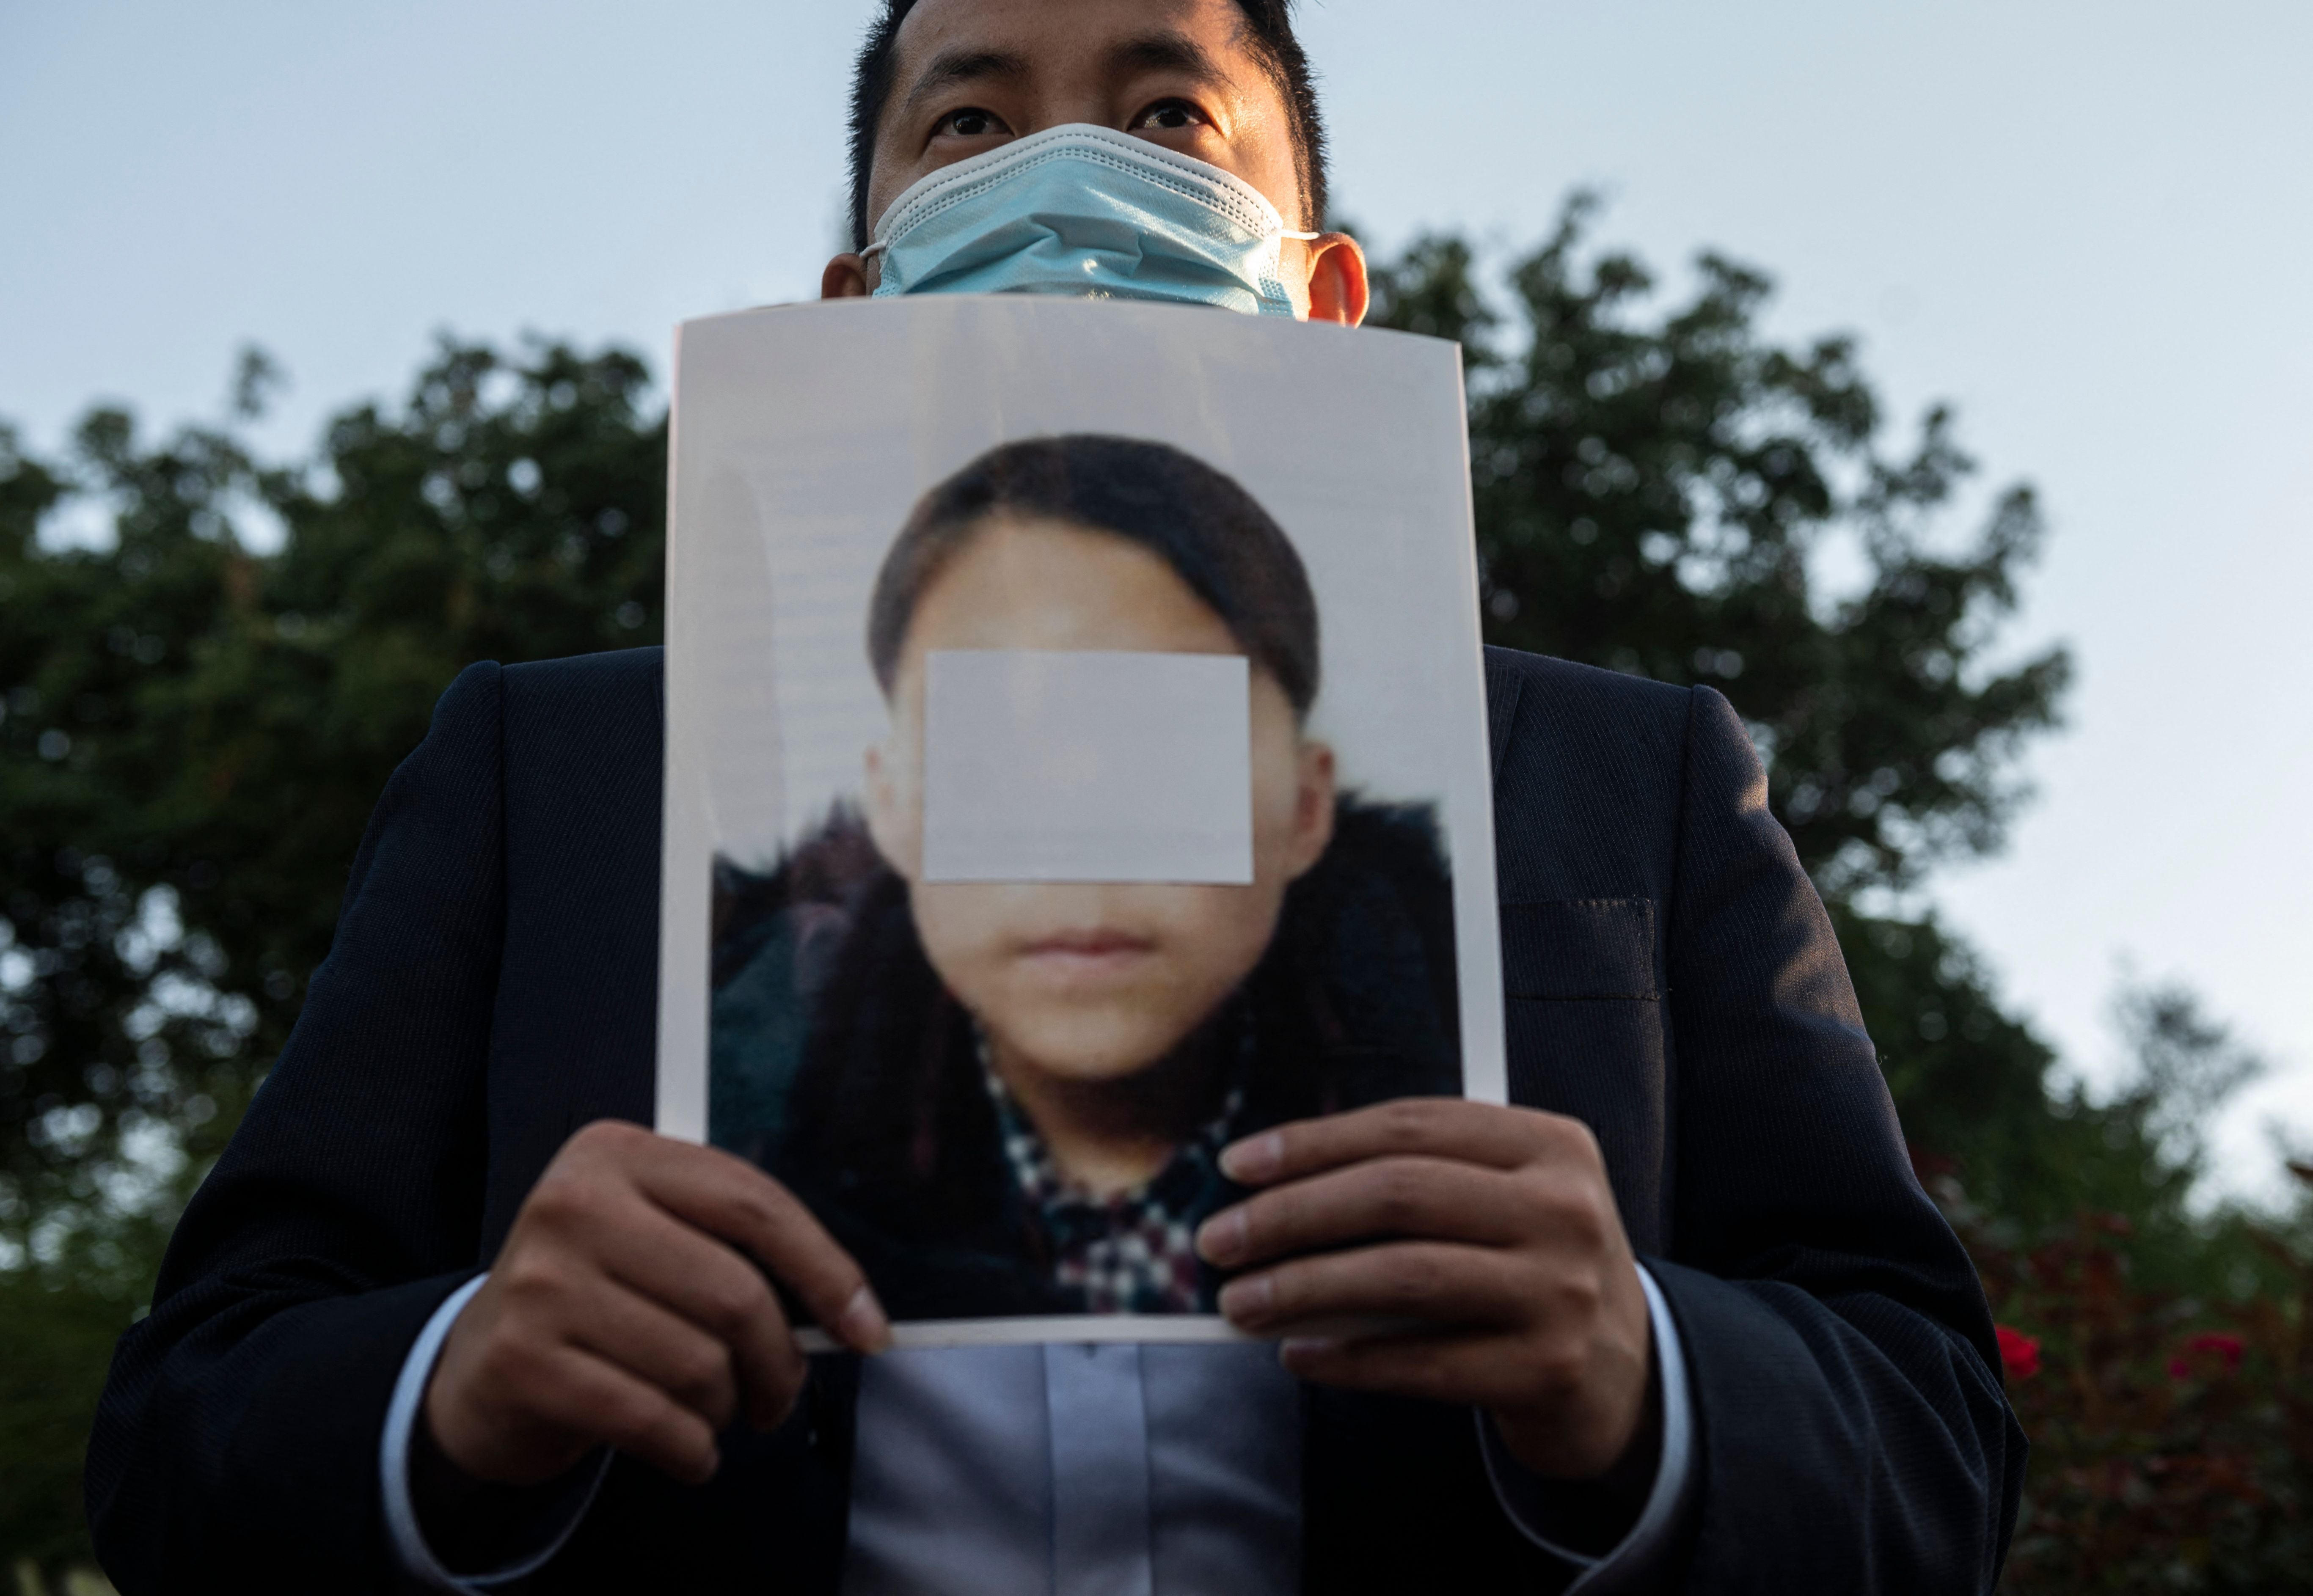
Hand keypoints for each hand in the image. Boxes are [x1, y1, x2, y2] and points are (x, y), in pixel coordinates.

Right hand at [423, 1120, 888, 1487]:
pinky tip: (690, 1451)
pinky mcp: (521, 1361)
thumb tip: (852, 1311)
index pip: (754, 1204)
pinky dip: (691, 1449)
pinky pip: (651, 1419)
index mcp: (617, 1153)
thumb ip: (735, 1248)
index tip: (867, 1329)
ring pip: (698, 1364)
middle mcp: (573, 1204)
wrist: (479, 1366)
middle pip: (735, 1294)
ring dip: (727, 1410)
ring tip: (716, 1413)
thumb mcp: (656, 1240)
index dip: (827, 1271)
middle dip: (778, 1363)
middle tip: (777, 1395)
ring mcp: (540, 1282)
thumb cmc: (600, 1299)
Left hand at [1196, 1098, 1651, 1479]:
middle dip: (1292, 1215)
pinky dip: (1349, 1358)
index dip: (1314, 1142)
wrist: (1627, 1374)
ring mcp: (1562, 1292)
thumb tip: (1273, 1190)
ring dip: (1304, 1287)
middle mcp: (1564, 1210)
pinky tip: (1296, 1353)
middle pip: (1398, 1194)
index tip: (1236, 1166)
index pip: (1409, 1126)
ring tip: (1239, 1301)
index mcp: (1551, 1145)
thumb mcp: (1504, 1201)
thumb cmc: (1532, 1268)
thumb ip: (1418, 1179)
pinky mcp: (1548, 1370)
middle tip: (1219, 1240)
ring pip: (1404, 1276)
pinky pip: (1424, 1362)